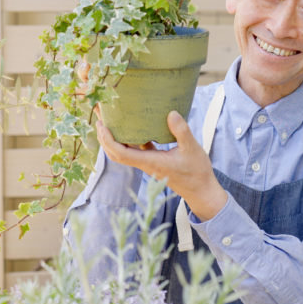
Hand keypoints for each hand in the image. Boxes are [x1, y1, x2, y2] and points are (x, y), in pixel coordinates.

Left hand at [96, 110, 227, 220]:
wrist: (201, 191)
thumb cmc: (197, 172)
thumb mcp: (192, 148)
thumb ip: (181, 131)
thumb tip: (171, 113)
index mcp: (150, 162)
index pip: (121, 154)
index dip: (108, 140)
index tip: (102, 125)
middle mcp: (146, 164)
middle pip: (116, 154)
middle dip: (105, 138)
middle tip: (100, 119)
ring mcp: (149, 164)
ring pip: (125, 153)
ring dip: (115, 139)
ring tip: (112, 121)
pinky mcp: (155, 162)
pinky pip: (137, 151)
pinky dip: (131, 141)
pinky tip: (135, 128)